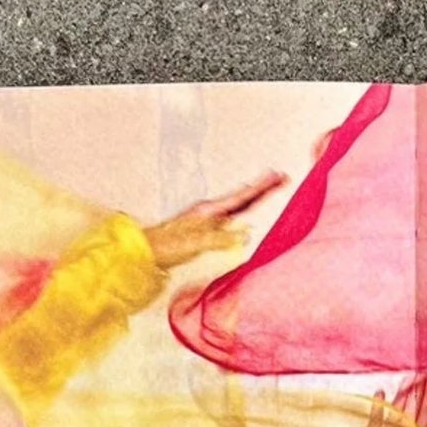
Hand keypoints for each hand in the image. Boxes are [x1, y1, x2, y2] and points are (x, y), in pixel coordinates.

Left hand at [142, 170, 287, 269]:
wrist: (144, 250)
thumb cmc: (167, 247)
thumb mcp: (194, 244)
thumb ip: (220, 239)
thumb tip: (246, 233)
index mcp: (209, 212)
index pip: (242, 198)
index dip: (261, 189)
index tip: (278, 177)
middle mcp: (209, 211)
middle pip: (242, 197)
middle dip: (262, 188)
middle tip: (281, 177)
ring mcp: (206, 218)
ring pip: (236, 204)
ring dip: (253, 196)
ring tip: (267, 187)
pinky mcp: (203, 227)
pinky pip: (229, 214)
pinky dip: (242, 207)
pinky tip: (243, 211)